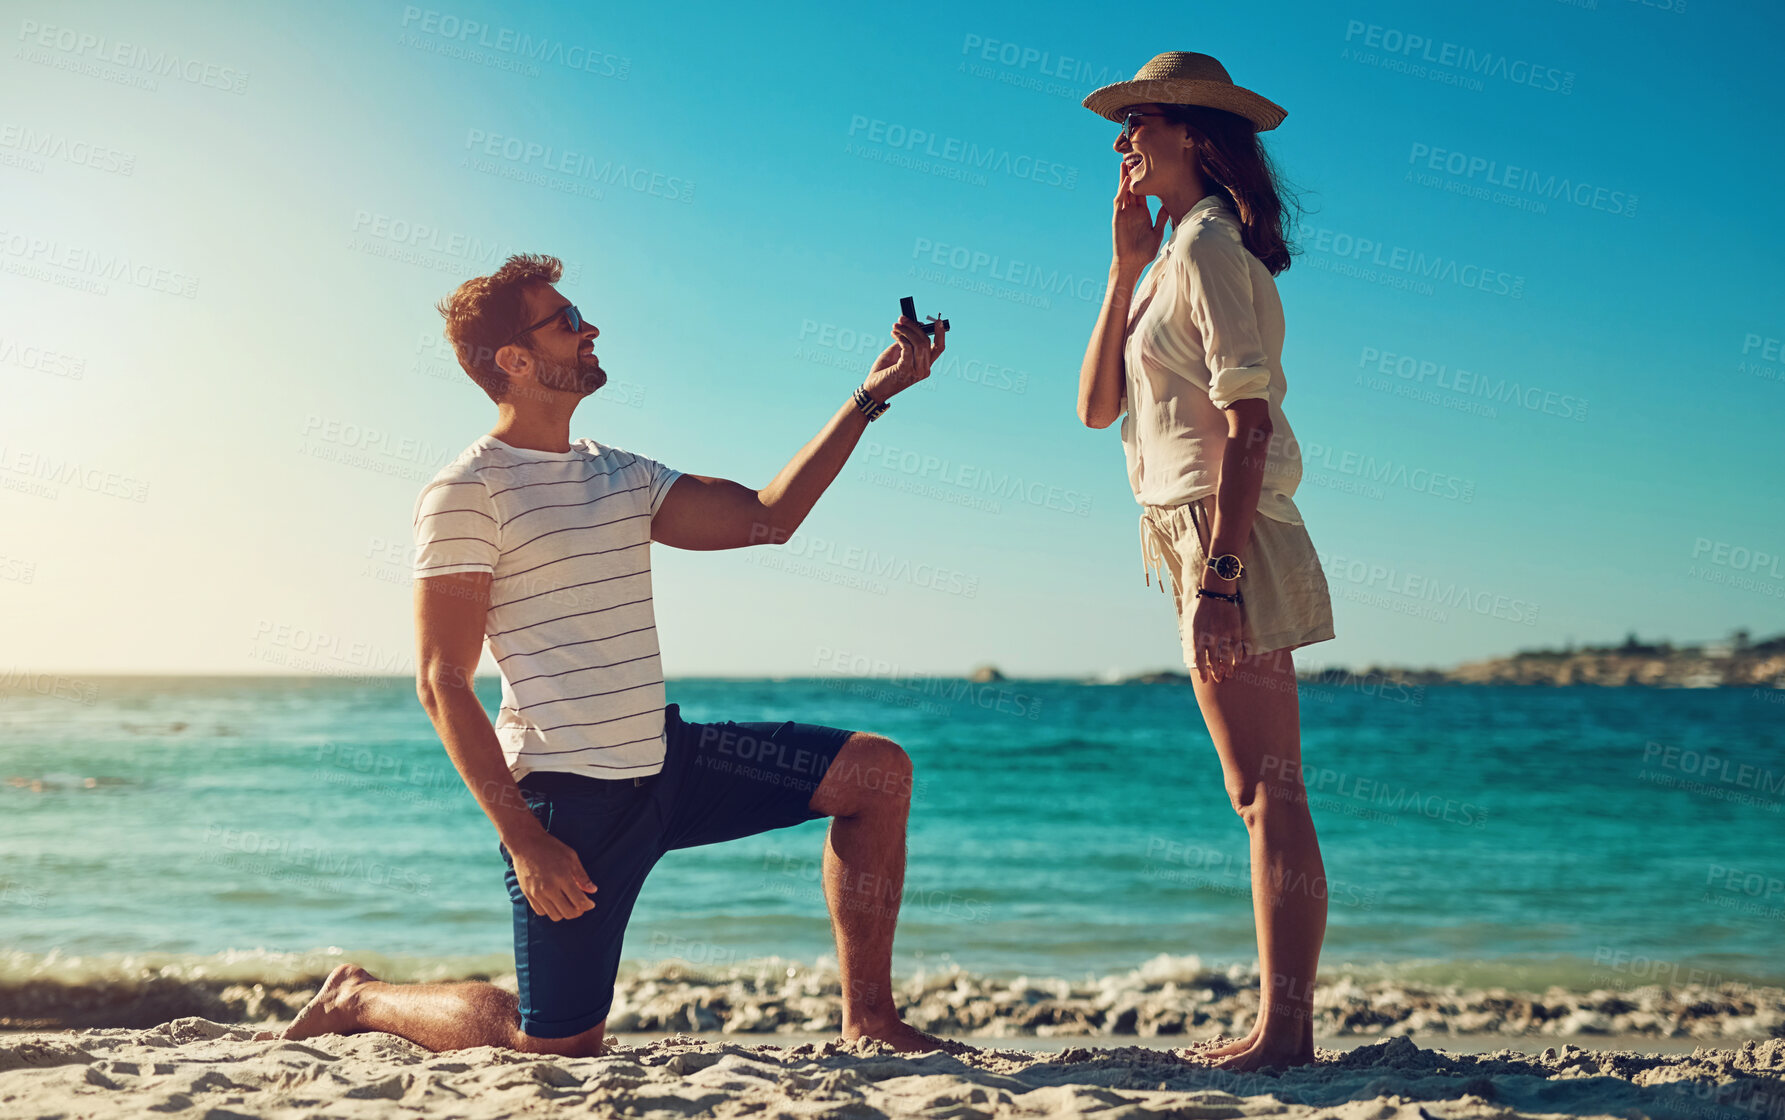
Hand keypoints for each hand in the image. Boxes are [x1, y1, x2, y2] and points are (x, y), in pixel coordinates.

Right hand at [506, 829, 596, 921]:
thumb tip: (593, 891)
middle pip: (568, 912)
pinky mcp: (528, 895)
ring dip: (564, 912)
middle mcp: (549, 888)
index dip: (588, 905)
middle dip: (578, 912)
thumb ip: (582, 876)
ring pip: (555, 916)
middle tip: (581, 906)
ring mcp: (537, 893)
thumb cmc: (550, 847)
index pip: (580, 901)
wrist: (525, 843)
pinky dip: (550, 910)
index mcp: (562, 877)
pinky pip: (541, 912)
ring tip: (568, 904)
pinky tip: (554, 901)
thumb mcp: (571, 857)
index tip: (591, 904)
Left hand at [863, 315, 946, 400]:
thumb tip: (913, 325)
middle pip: (926, 342)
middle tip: (901, 319)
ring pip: (918, 343)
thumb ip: (908, 341)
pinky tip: (894, 334)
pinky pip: (907, 347)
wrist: (873, 388)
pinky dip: (901, 337)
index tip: (938, 321)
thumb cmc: (884, 371)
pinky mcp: (905, 369)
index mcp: (925, 366)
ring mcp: (916, 371)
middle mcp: (924, 370)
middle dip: (914, 327)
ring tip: (895, 327)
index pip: (939, 348)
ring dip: (906, 331)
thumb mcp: (898, 353)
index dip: (940, 334)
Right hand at [1113, 159, 1166, 276]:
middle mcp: (1132, 211)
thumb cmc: (1144, 251)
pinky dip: (1122, 191)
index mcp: (1142, 213)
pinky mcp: (1118, 218)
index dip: (1144, 180)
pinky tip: (1126, 181)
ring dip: (1124, 179)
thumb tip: (1168, 206)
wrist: (1132, 263)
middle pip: (1132, 188)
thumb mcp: (1157, 232)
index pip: (1142, 192)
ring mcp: (1124, 214)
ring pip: (1124, 192)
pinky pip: (1120, 202)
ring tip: (1125, 164)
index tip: (1149, 168)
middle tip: (1134, 158)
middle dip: (1132, 174)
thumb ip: (1161, 218)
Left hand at [1190, 590, 1246, 684]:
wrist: (1216, 593)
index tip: (1204, 680)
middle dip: (1216, 672)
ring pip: (1226, 657)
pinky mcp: (1235, 631)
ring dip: (1227, 668)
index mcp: (1199, 636)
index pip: (1200, 659)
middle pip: (1214, 661)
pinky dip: (1237, 657)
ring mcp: (1224, 635)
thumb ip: (1193, 640)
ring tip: (1228, 675)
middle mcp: (1211, 638)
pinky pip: (1237, 648)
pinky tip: (1237, 663)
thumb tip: (1193, 655)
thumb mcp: (1193, 624)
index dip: (1202, 671)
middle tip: (1218, 679)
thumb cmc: (1202, 609)